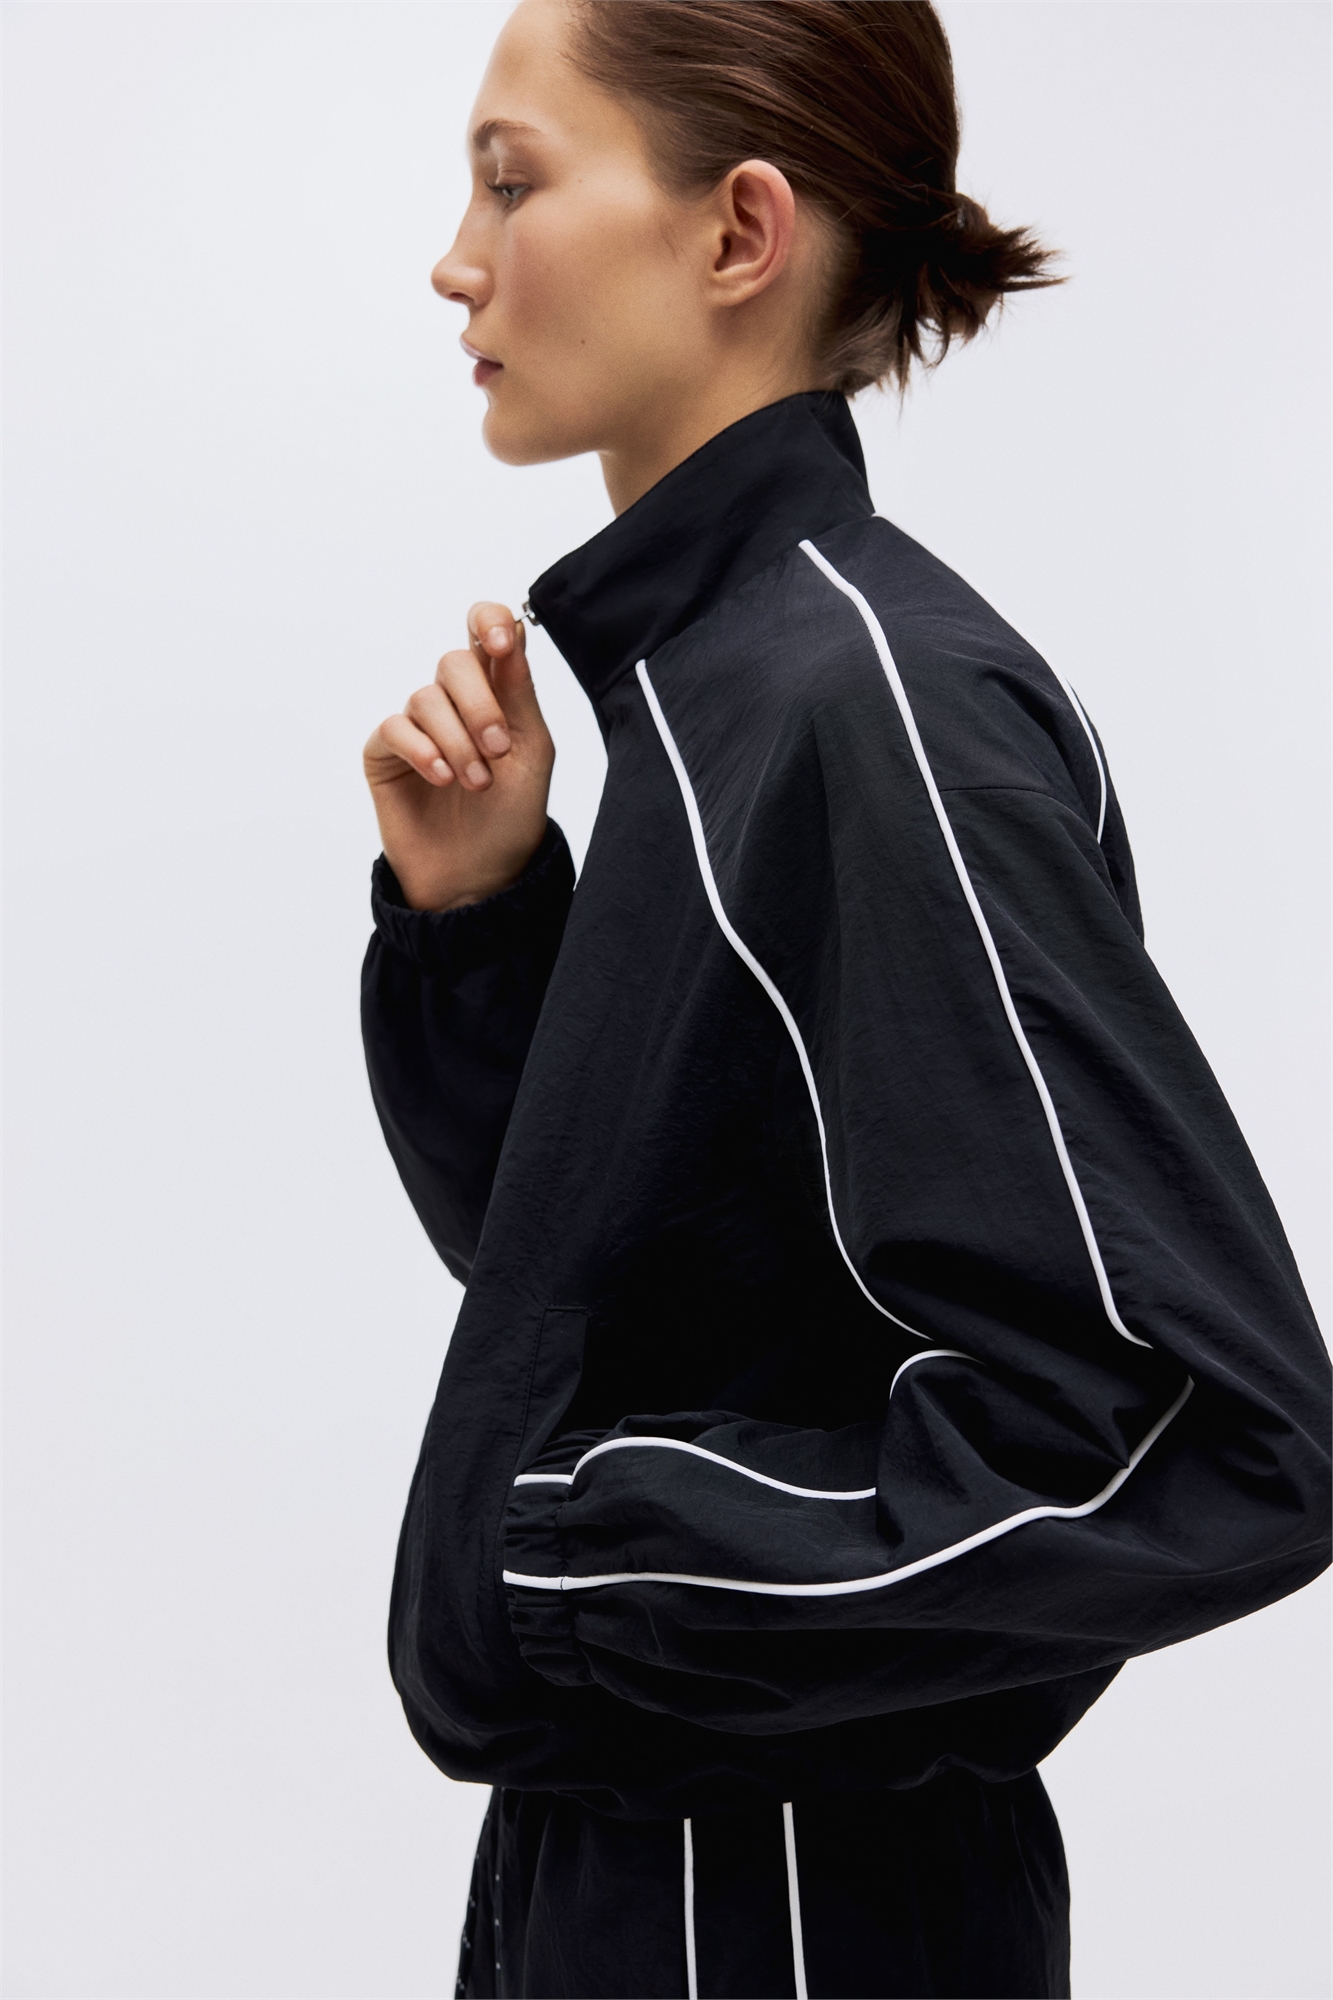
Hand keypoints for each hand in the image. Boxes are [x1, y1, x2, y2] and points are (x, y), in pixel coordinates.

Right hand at [364, 603, 553, 910]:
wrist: (479, 876)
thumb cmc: (510, 816)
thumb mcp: (529, 752)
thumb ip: (517, 693)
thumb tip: (511, 631)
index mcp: (495, 693)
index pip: (484, 630)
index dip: (488, 623)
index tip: (502, 646)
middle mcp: (453, 702)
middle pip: (454, 662)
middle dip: (479, 705)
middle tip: (497, 750)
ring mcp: (417, 725)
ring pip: (426, 698)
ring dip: (457, 742)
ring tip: (476, 783)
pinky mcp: (385, 753)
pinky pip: (395, 727)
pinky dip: (423, 750)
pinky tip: (442, 778)